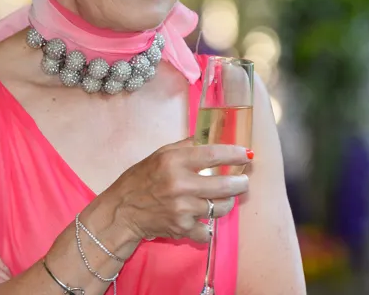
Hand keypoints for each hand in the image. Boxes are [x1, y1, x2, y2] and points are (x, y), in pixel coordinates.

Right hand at [104, 138, 251, 243]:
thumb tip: (211, 138)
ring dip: (226, 203)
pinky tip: (202, 220)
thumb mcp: (159, 154)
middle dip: (240, 183)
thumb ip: (186, 147)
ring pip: (220, 207)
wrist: (122, 211)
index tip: (246, 153)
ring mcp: (182, 208)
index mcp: (173, 161)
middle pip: (224, 185)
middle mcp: (179, 184)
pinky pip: (207, 229)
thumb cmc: (141, 179)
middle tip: (243, 181)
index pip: (213, 154)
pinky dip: (207, 226)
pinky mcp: (182, 228)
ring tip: (223, 199)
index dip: (234, 153)